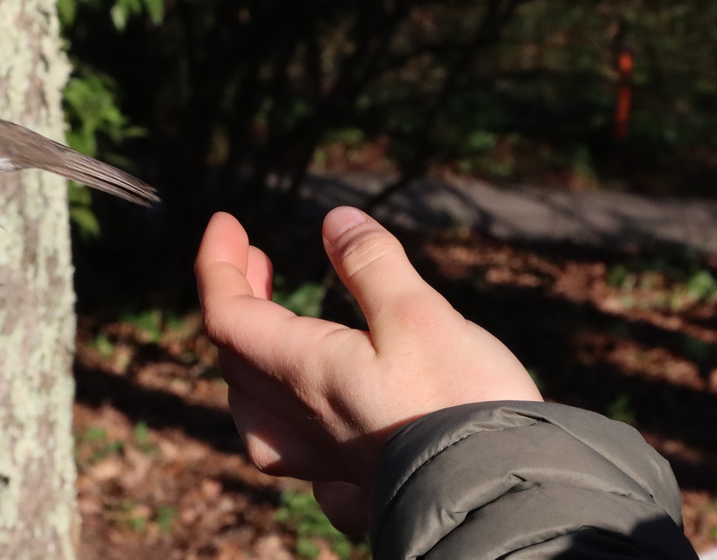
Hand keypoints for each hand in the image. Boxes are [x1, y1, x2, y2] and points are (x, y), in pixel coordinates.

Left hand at [195, 206, 541, 533]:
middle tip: (256, 257)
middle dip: (236, 294)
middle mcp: (298, 418)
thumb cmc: (458, 402)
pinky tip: (306, 409)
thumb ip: (371, 264)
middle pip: (236, 353)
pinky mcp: (351, 479)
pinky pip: (288, 445)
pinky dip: (281, 407)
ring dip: (252, 351)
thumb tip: (335, 220)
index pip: (225, 313)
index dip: (217, 263)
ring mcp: (319, 456)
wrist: (499, 496)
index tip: (225, 223)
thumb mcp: (417, 313)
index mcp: (300, 370)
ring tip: (271, 322)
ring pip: (254, 404)